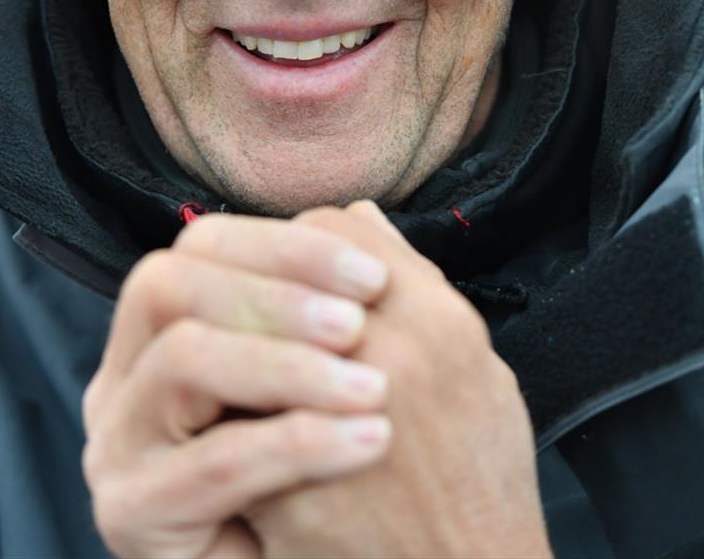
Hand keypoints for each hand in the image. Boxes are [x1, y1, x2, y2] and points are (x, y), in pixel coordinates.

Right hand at [81, 215, 392, 558]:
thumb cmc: (325, 477)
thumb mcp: (326, 373)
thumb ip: (333, 298)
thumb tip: (363, 213)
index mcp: (165, 326)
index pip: (204, 244)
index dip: (287, 246)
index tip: (375, 277)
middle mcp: (124, 372)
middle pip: (170, 283)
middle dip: (273, 294)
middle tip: (361, 322)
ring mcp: (116, 439)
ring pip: (182, 358)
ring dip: (285, 364)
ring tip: (373, 388)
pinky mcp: (129, 510)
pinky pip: (212, 460)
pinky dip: (297, 442)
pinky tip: (369, 441)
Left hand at [246, 203, 551, 558]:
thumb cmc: (478, 474)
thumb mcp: (474, 362)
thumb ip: (417, 280)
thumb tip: (360, 215)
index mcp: (433, 320)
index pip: (332, 229)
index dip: (305, 244)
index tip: (299, 271)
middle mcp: (384, 357)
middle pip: (280, 276)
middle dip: (261, 284)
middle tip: (254, 307)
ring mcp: (329, 420)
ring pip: (241, 340)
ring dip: (236, 344)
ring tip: (238, 365)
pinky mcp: (289, 488)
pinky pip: (226, 424)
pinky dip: (225, 417)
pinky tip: (232, 423)